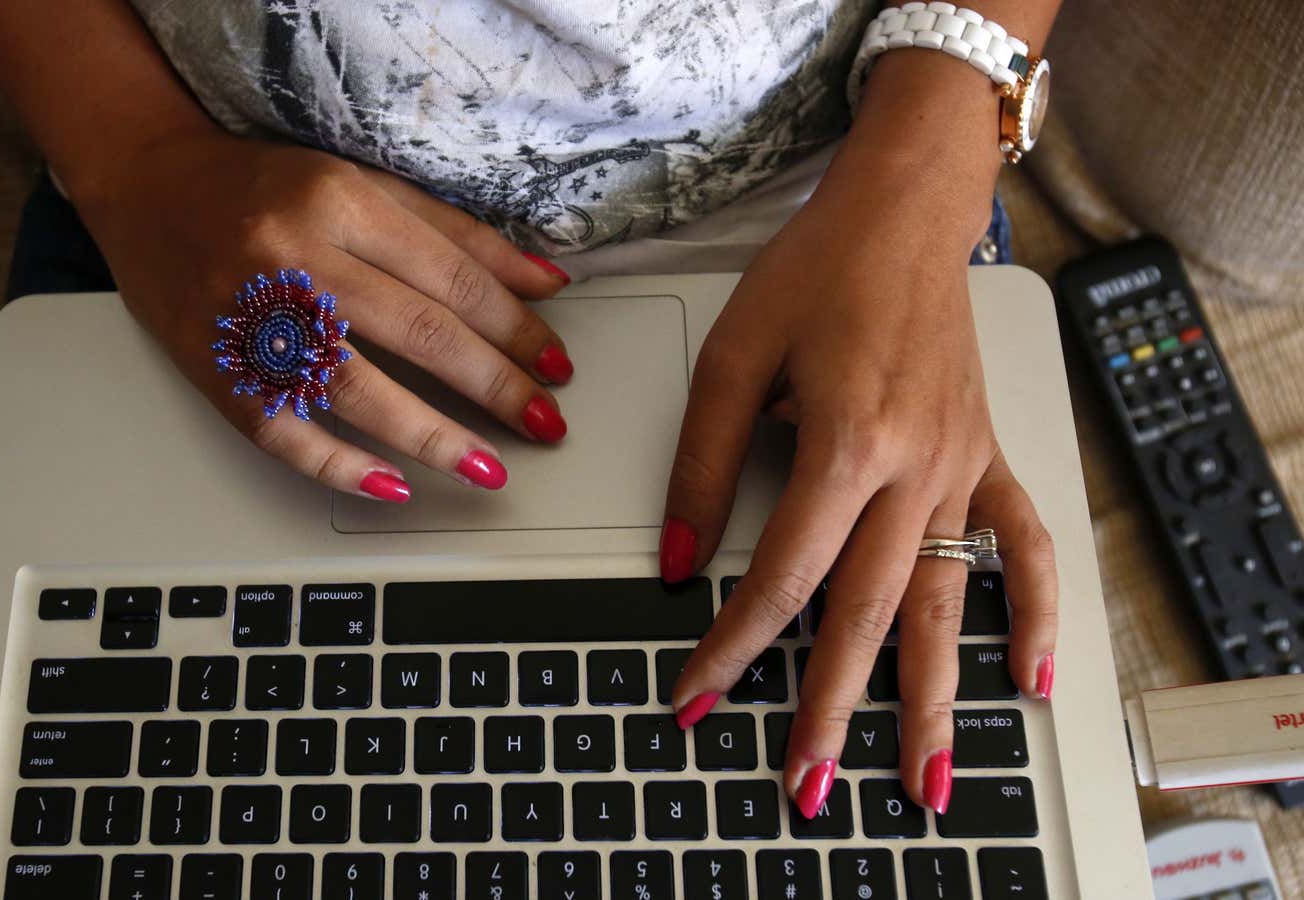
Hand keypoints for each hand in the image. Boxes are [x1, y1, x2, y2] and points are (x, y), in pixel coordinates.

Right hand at [74, 132, 574, 499]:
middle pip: (416, 330)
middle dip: (494, 384)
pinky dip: (338, 464)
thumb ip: (454, 235)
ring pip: (355, 387)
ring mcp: (249, 316)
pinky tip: (392, 486)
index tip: (556, 364)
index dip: (514, 328)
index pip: (449, 277)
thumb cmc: (262, 187)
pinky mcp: (214, 366)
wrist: (146, 186)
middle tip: (545, 422)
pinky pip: (281, 429)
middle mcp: (294, 256)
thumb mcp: (362, 185)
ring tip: (489, 466)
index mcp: (338, 200)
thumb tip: (544, 282)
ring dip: (432, 436)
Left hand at [659, 154, 1057, 818]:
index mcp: (846, 439)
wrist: (902, 214)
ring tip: (923, 779)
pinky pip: (1023, 545)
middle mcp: (914, 465)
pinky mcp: (986, 456)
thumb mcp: (732, 355)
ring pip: (945, 600)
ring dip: (934, 697)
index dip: (732, 645)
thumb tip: (677, 557)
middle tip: (803, 785)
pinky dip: (1032, 614)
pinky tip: (1029, 678)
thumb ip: (701, 462)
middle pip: (865, 611)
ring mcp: (961, 466)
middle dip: (829, 707)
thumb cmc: (818, 270)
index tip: (695, 695)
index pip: (780, 573)